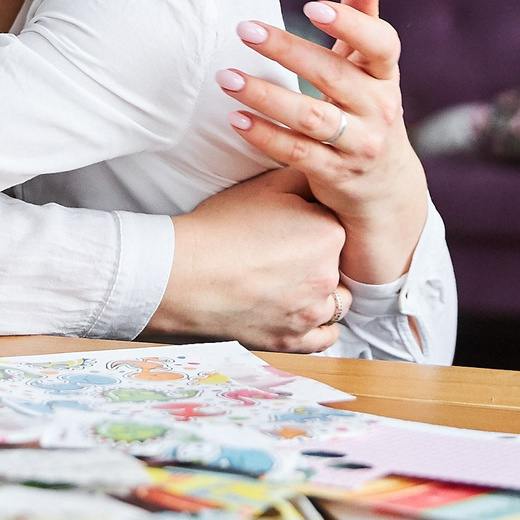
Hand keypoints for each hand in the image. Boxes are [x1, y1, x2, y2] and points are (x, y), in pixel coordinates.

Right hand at [151, 166, 352, 352]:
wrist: (182, 275)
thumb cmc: (219, 228)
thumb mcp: (265, 186)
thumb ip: (304, 180)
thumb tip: (321, 179)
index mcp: (329, 233)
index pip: (334, 224)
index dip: (312, 223)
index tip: (289, 226)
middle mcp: (328, 275)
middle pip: (338, 263)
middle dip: (318, 258)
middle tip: (282, 254)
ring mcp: (312, 312)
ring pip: (336, 301)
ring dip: (321, 293)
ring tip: (289, 283)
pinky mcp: (294, 340)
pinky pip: (326, 337)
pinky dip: (319, 326)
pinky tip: (301, 311)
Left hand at [220, 0, 430, 284]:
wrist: (386, 188)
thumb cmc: (369, 111)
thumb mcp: (372, 70)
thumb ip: (364, 19)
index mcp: (386, 77)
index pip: (381, 45)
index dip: (352, 24)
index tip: (311, 7)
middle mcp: (379, 110)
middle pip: (334, 76)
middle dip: (288, 51)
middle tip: (245, 29)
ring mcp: (358, 145)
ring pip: (311, 118)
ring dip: (266, 96)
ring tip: (227, 77)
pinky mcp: (336, 174)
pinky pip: (296, 153)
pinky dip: (265, 136)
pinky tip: (235, 118)